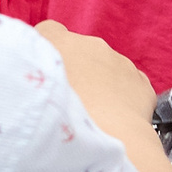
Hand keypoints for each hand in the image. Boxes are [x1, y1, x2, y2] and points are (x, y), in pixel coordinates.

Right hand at [35, 22, 153, 124]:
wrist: (106, 139)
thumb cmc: (62, 121)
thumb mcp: (30, 94)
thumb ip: (32, 75)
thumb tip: (31, 74)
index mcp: (61, 44)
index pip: (49, 31)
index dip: (47, 49)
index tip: (46, 69)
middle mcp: (92, 46)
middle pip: (80, 53)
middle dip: (76, 71)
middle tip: (69, 101)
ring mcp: (120, 62)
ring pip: (106, 69)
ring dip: (99, 85)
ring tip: (92, 115)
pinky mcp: (140, 82)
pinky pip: (129, 85)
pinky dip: (122, 98)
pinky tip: (113, 118)